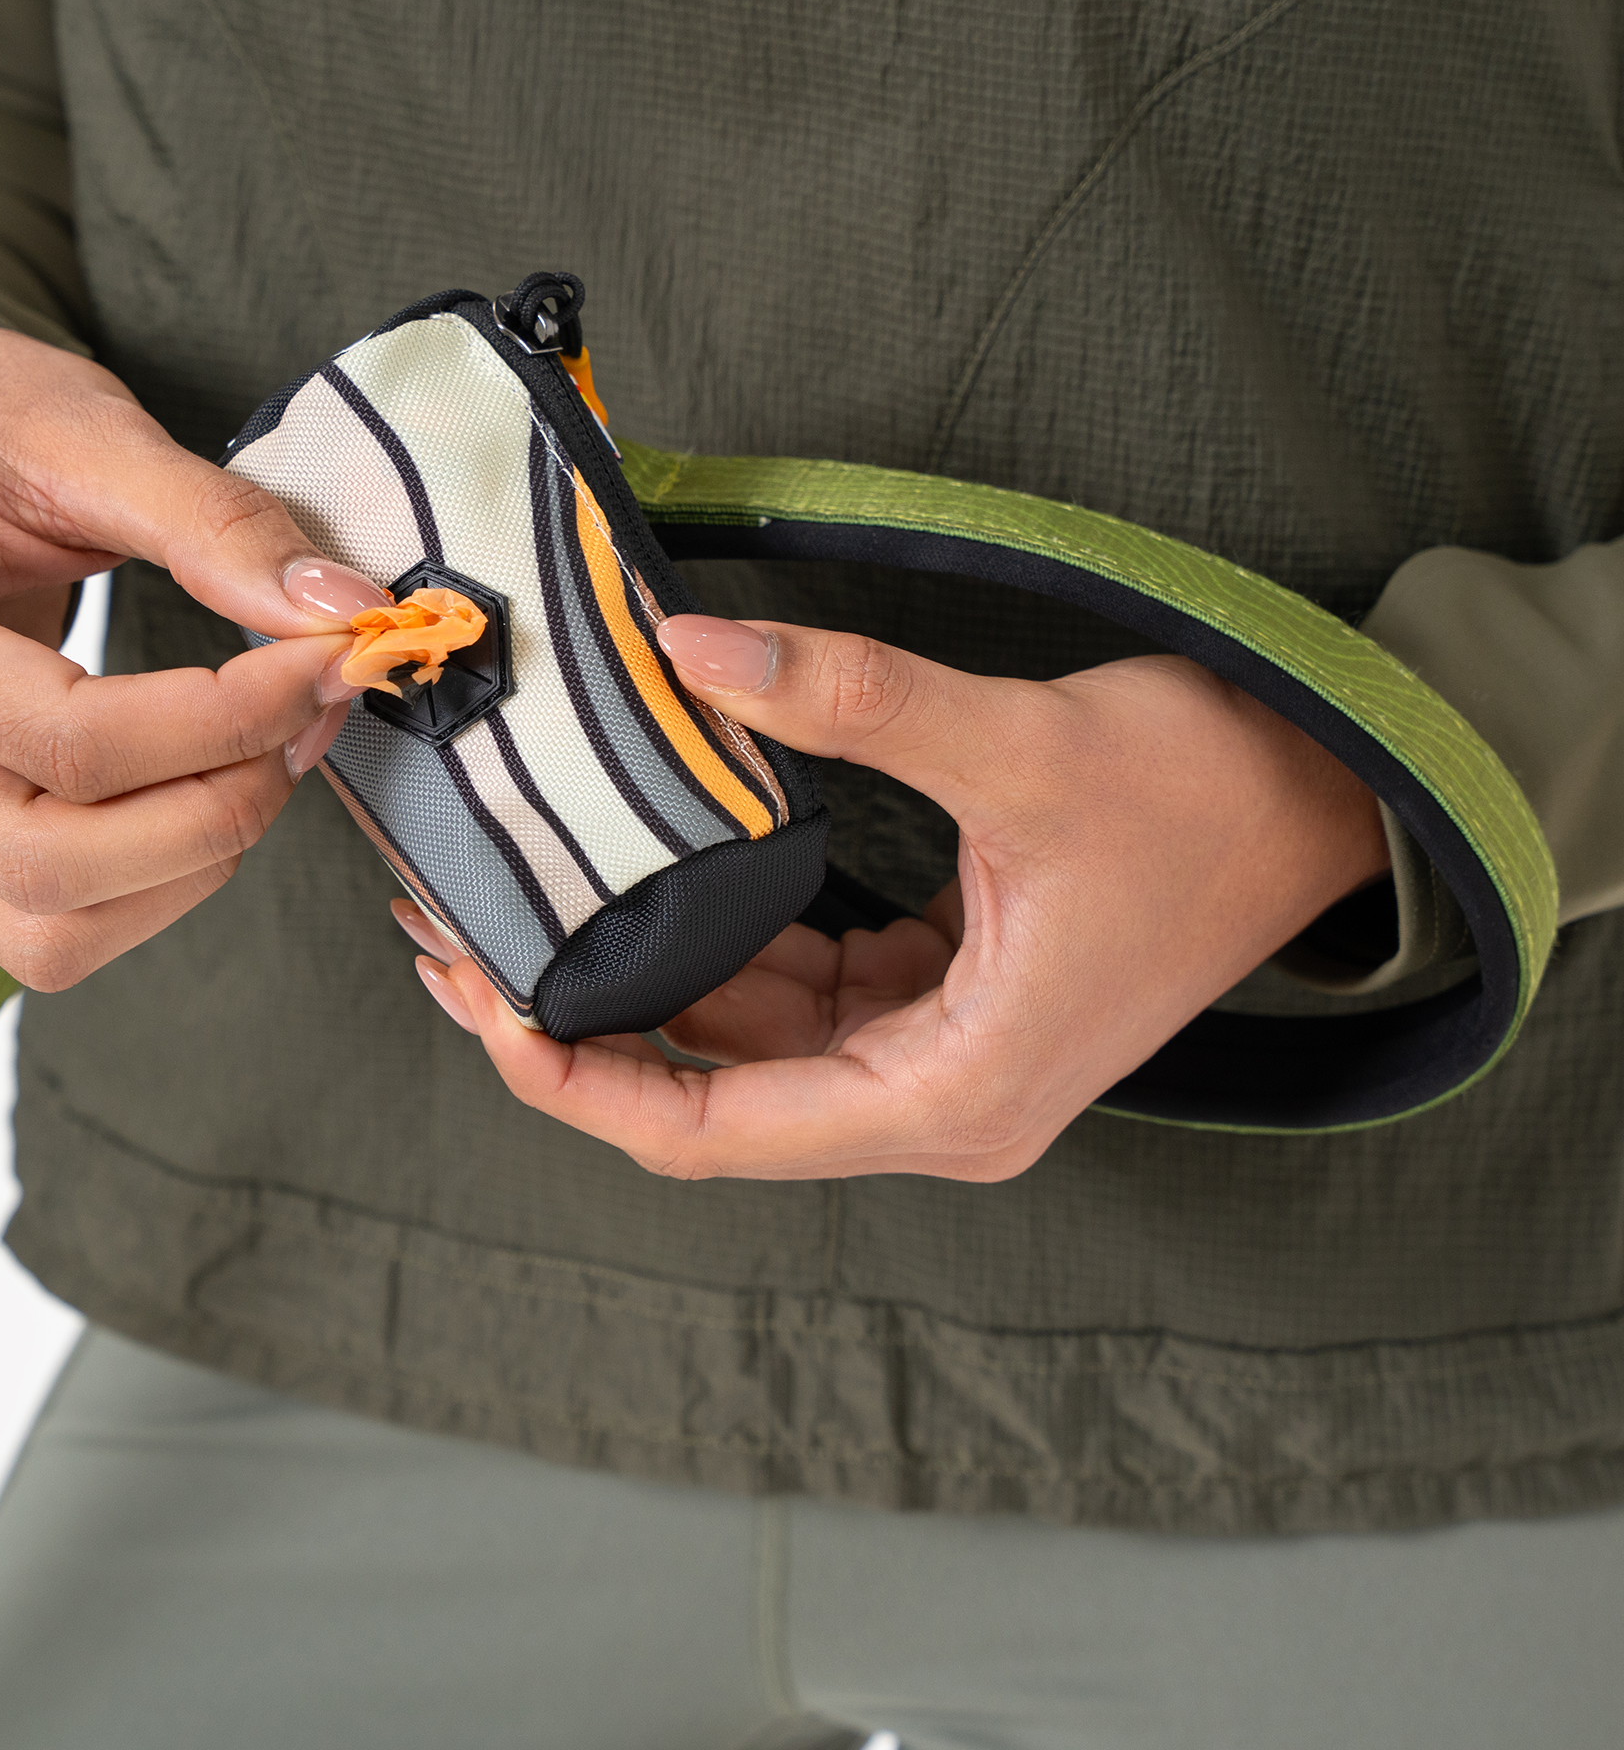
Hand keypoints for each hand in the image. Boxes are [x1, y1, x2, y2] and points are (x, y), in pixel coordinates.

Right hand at [0, 322, 387, 988]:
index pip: (65, 737)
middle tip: (306, 723)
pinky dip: (146, 891)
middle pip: (44, 859)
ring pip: (42, 928)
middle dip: (216, 812)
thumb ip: (218, 523)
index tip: (325, 662)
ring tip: (262, 766)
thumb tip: (338, 611)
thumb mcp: (95, 430)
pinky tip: (199, 800)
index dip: (226, 722)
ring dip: (187, 868)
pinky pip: (35, 929)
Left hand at [406, 616, 1389, 1181]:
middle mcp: (934, 1105)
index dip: (577, 1082)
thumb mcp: (1020, 745)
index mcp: (947, 1099)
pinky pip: (800, 992)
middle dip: (582, 1022)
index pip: (712, 1133)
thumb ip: (847, 699)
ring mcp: (937, 1056)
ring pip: (747, 1042)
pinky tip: (655, 874)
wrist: (1324, 799)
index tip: (476, 1004)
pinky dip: (725, 939)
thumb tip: (690, 650)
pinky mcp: (943, 1002)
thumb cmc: (1207, 798)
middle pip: (710, 1095)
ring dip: (644, 977)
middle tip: (459, 933)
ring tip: (527, 898)